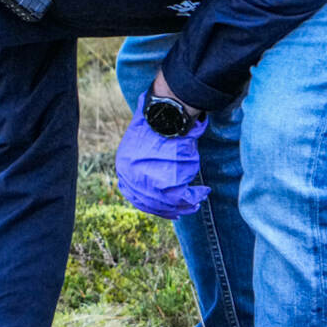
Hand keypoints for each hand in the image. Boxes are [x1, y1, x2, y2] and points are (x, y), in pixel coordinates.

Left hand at [115, 91, 209, 218]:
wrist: (164, 115)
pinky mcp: (167, 186)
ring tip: (196, 202)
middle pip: (152, 204)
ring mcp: (148, 185)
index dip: (151, 203)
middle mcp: (132, 180)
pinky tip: (203, 192)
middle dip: (170, 209)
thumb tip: (156, 167)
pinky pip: (185, 198)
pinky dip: (196, 196)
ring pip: (169, 204)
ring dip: (185, 205)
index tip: (164, 207)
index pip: (136, 195)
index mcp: (124, 169)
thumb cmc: (157, 122)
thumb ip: (145, 160)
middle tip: (183, 210)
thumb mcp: (143, 141)